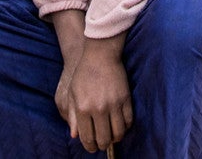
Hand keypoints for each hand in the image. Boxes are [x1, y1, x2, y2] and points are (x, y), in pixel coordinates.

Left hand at [55, 38, 131, 152]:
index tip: (92, 147)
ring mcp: (113, 104)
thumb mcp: (72, 93)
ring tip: (112, 136)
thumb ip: (72, 115)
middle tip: (102, 144)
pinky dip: (126, 127)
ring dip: (115, 138)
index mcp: (82, 108)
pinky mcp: (125, 98)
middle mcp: (98, 109)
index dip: (89, 146)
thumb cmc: (83, 73)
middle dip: (102, 145)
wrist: (100, 54)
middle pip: (104, 139)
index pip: (87, 137)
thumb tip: (75, 136)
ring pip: (118, 133)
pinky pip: (129, 121)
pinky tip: (121, 126)